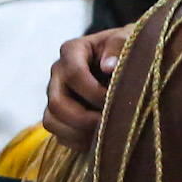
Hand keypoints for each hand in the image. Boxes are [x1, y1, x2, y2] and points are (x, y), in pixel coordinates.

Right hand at [43, 27, 129, 146]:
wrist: (129, 60)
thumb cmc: (130, 48)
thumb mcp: (129, 40)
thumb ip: (119, 46)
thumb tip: (108, 66)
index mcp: (73, 51)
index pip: (74, 75)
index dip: (94, 93)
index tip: (115, 101)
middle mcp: (59, 72)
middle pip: (57, 103)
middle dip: (83, 119)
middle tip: (109, 125)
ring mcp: (56, 94)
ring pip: (51, 121)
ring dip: (78, 133)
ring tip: (104, 134)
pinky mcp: (59, 113)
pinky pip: (58, 134)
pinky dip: (77, 141)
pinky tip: (100, 140)